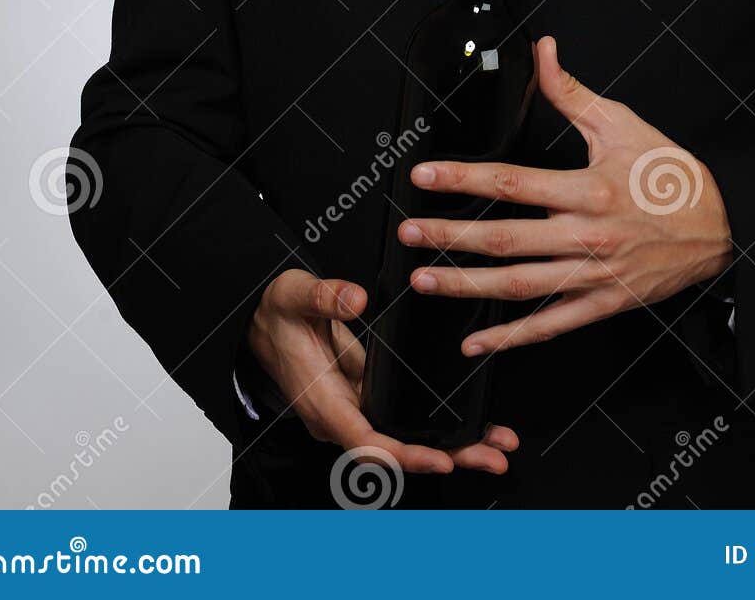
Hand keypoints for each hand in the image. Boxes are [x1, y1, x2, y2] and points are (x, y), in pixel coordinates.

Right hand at [245, 268, 518, 474]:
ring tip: (495, 444)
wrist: (259, 320)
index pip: (368, 441)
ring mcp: (354, 409)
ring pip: (405, 439)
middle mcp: (341, 415)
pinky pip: (403, 420)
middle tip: (494, 456)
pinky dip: (437, 425)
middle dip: (448, 456)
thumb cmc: (275, 313)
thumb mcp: (296, 295)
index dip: (405, 455)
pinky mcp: (365, 397)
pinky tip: (469, 423)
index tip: (440, 460)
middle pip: (397, 451)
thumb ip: (325, 297)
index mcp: (323, 401)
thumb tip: (357, 299)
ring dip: (451, 444)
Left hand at [401, 33, 732, 355]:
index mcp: (588, 188)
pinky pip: (550, 325)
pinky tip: (476, 342)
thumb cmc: (672, 175)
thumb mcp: (622, 124)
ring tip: (425, 278)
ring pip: (519, 286)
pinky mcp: (603, 303)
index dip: (462, 179)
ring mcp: (594, 275)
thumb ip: (571, 92)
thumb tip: (543, 51)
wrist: (723, 225)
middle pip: (505, 239)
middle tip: (409, 231)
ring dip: (466, 286)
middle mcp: (586, 236)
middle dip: (449, 235)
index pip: (511, 182)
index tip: (425, 176)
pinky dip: (511, 338)